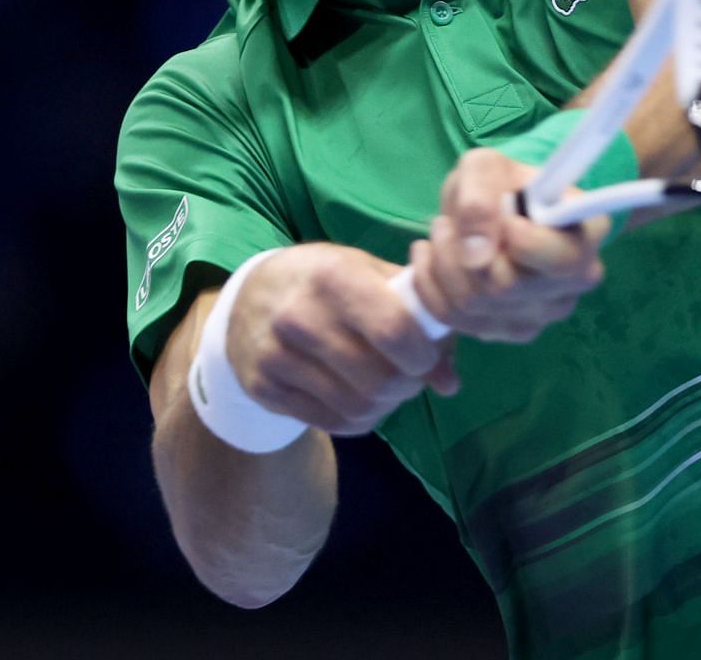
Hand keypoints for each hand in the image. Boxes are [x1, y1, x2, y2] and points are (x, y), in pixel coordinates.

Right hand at [223, 242, 458, 436]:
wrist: (250, 296)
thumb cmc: (326, 280)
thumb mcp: (371, 276)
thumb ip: (419, 318)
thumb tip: (450, 383)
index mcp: (334, 276)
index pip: (394, 331)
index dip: (423, 356)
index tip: (425, 356)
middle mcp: (299, 316)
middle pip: (381, 380)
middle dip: (409, 385)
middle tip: (409, 375)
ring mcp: (276, 355)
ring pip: (359, 408)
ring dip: (386, 405)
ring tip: (384, 384)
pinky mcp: (263, 388)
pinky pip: (333, 423)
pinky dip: (359, 418)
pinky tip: (356, 395)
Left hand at [409, 148, 609, 343]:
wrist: (486, 209)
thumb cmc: (498, 183)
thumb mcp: (485, 167)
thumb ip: (481, 198)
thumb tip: (476, 254)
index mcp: (586, 235)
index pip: (560, 260)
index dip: (522, 240)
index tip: (504, 219)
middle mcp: (573, 283)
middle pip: (505, 287)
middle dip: (460, 249)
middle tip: (447, 222)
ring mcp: (541, 314)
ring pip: (473, 305)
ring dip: (442, 263)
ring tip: (442, 233)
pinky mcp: (505, 330)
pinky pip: (453, 319)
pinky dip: (429, 284)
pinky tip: (432, 256)